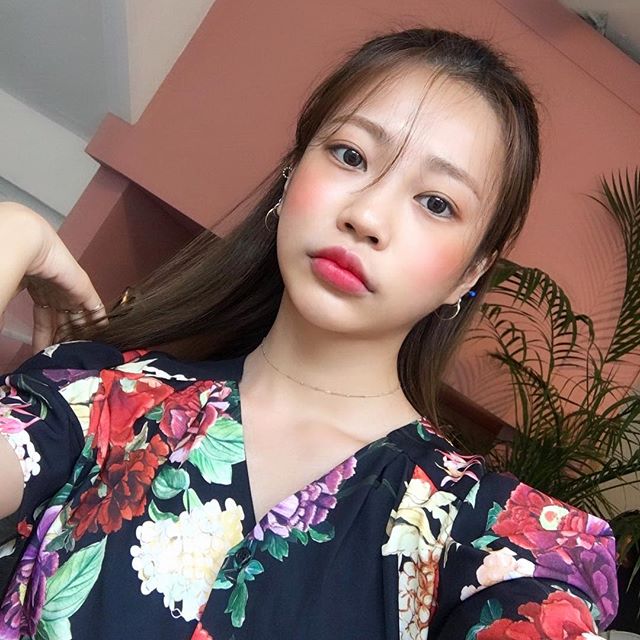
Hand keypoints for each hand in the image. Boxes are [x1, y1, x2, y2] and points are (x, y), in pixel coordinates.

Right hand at [0, 203, 106, 352]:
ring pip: (79, 318)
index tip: (44, 355)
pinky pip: (95, 308)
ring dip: (80, 335)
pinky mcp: (84, 288)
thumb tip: (0, 332)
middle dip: (64, 340)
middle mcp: (55, 292)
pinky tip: (102, 333)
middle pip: (63, 322)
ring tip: (82, 353)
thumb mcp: (4, 297)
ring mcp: (70, 290)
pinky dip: (99, 320)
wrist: (24, 245)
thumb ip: (3, 316)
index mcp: (37, 292)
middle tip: (65, 359)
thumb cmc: (9, 265)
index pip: (44, 322)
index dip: (44, 338)